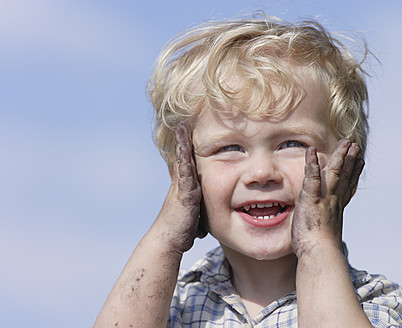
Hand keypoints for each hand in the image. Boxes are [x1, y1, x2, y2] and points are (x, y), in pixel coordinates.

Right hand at [156, 122, 204, 255]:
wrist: (169, 241)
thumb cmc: (182, 231)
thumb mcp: (195, 217)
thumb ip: (200, 214)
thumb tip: (205, 225)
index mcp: (186, 186)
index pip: (189, 162)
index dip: (188, 148)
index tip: (190, 132)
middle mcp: (182, 183)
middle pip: (184, 156)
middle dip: (184, 139)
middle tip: (183, 121)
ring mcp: (182, 186)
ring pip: (183, 160)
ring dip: (182, 142)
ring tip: (181, 125)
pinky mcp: (184, 192)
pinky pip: (185, 171)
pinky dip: (184, 157)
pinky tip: (183, 146)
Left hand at [291, 139, 363, 256]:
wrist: (319, 255)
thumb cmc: (318, 250)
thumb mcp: (324, 234)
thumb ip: (325, 226)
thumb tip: (326, 232)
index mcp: (336, 209)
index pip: (348, 187)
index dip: (355, 173)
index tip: (361, 162)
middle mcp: (334, 201)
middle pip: (345, 176)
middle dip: (350, 159)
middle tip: (355, 145)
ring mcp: (324, 199)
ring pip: (334, 172)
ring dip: (340, 155)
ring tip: (345, 142)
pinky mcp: (311, 199)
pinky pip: (313, 177)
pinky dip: (312, 163)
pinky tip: (311, 151)